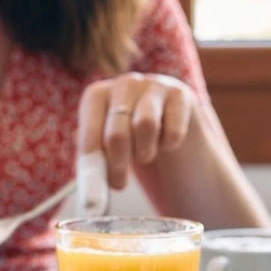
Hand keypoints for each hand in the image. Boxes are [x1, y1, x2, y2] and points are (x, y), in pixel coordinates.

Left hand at [78, 72, 196, 189]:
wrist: (169, 126)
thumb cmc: (129, 139)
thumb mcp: (106, 146)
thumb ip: (96, 161)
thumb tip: (90, 187)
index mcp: (96, 95)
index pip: (89, 130)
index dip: (93, 161)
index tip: (96, 186)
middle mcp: (123, 84)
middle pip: (116, 131)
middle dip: (117, 164)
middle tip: (119, 185)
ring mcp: (153, 85)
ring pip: (145, 126)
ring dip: (144, 152)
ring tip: (143, 156)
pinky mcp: (180, 93)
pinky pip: (173, 130)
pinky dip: (168, 145)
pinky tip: (165, 142)